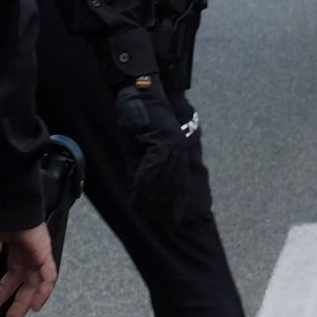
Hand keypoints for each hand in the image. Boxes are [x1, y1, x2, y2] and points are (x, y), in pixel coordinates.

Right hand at [0, 221, 57, 316]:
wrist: (7, 200)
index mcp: (15, 246)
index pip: (15, 272)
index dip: (7, 288)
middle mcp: (28, 252)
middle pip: (25, 281)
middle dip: (16, 300)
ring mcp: (38, 253)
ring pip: (36, 283)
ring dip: (26, 300)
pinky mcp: (44, 253)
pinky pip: (48, 276)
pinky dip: (43, 292)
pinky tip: (35, 306)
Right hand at [115, 76, 201, 221]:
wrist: (137, 93)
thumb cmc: (137, 119)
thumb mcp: (139, 150)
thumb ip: (142, 170)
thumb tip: (140, 196)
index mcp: (176, 155)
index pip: (179, 186)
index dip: (173, 205)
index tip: (168, 223)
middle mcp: (179, 152)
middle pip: (173, 185)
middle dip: (162, 206)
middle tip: (153, 221)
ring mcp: (174, 145)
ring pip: (164, 178)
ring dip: (151, 196)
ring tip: (142, 210)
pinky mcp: (166, 139)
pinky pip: (154, 166)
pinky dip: (145, 180)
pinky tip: (137, 192)